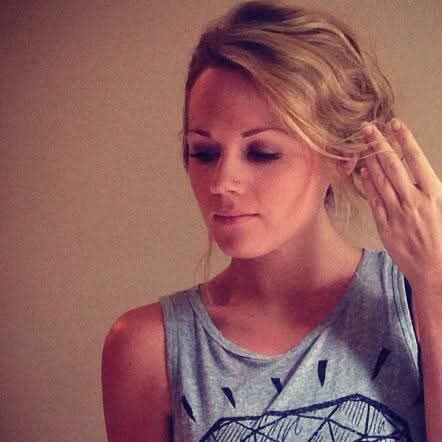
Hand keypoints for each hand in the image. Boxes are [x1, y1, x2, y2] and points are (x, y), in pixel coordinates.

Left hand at [360, 118, 441, 290]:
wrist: (436, 270)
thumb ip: (431, 189)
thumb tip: (422, 171)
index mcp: (434, 194)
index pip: (416, 160)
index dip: (404, 140)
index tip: (395, 124)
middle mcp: (414, 201)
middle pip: (392, 166)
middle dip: (378, 145)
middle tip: (367, 128)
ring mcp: (397, 213)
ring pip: (380, 181)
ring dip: (369, 160)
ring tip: (361, 144)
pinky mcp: (385, 226)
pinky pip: (374, 201)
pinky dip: (367, 185)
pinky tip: (362, 172)